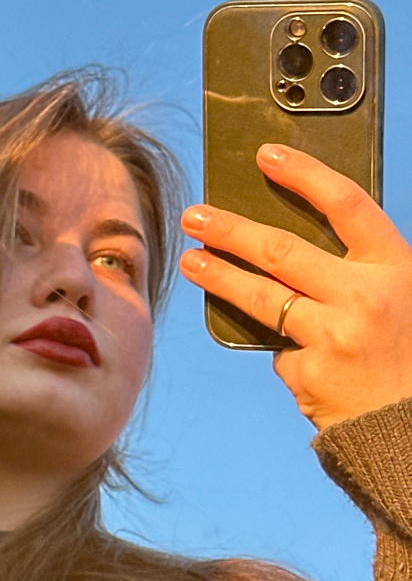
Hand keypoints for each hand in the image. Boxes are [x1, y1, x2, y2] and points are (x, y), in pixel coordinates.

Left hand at [179, 143, 411, 430]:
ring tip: (190, 261)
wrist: (411, 424)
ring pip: (261, 297)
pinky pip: (279, 348)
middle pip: (282, 251)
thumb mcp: (399, 297)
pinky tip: (302, 359)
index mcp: (396, 267)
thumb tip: (281, 246)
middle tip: (195, 216)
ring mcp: (334, 336)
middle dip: (231, 230)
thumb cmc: (404, 351)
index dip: (305, 175)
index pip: (346, 204)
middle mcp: (366, 297)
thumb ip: (356, 270)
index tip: (266, 155)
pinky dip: (282, 347)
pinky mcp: (308, 372)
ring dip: (219, 276)